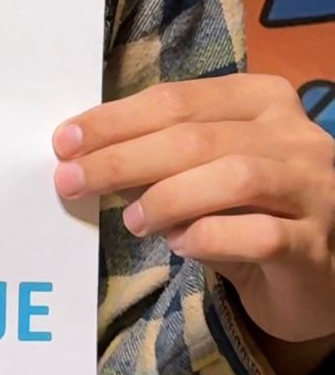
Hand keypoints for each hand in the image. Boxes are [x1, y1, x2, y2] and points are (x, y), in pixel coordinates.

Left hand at [51, 74, 334, 349]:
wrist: (324, 274)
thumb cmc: (256, 214)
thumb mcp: (209, 174)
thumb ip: (165, 159)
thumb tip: (87, 157)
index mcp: (262, 101)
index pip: (179, 100)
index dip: (116, 120)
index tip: (65, 141)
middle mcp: (295, 136)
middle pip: (195, 137)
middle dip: (123, 158)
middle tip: (72, 180)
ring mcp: (313, 188)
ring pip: (233, 177)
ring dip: (167, 198)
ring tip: (131, 221)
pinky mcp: (316, 244)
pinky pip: (260, 235)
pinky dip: (211, 238)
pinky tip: (183, 246)